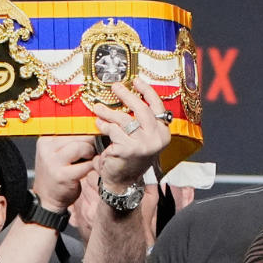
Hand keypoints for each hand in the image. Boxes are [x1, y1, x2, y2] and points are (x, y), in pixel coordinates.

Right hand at [31, 135, 96, 213]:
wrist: (46, 199)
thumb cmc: (56, 174)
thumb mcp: (56, 154)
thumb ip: (68, 141)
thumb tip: (91, 128)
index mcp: (45, 140)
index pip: (69, 127)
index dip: (84, 132)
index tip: (91, 137)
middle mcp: (47, 149)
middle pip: (77, 136)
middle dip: (89, 142)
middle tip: (92, 150)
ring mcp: (53, 162)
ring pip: (81, 147)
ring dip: (90, 153)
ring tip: (89, 159)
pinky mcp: (63, 176)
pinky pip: (85, 165)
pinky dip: (91, 166)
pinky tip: (88, 169)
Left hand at [84, 79, 172, 194]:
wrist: (123, 182)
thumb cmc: (131, 157)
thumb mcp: (142, 138)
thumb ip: (142, 121)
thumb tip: (129, 95)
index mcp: (163, 133)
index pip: (157, 107)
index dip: (147, 91)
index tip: (136, 81)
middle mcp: (157, 138)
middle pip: (141, 109)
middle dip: (127, 96)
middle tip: (115, 87)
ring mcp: (143, 145)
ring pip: (124, 119)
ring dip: (109, 112)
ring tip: (98, 107)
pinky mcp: (128, 149)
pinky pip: (113, 131)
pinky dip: (104, 126)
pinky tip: (99, 123)